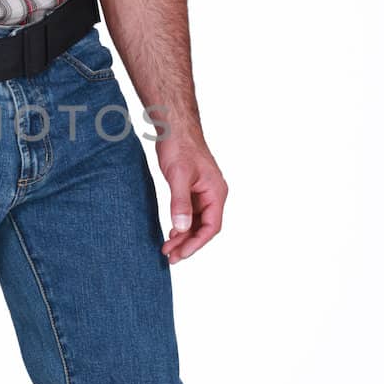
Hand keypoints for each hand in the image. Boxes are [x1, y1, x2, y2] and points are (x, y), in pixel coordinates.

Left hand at [155, 131, 227, 262]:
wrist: (174, 127)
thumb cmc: (180, 146)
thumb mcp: (178, 176)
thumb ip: (181, 203)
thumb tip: (182, 228)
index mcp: (216, 192)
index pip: (212, 227)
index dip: (196, 243)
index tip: (181, 254)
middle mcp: (213, 194)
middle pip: (204, 227)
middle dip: (188, 243)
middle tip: (170, 257)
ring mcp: (203, 192)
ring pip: (196, 221)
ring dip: (183, 236)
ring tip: (167, 249)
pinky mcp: (193, 189)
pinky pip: (190, 213)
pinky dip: (181, 224)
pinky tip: (171, 232)